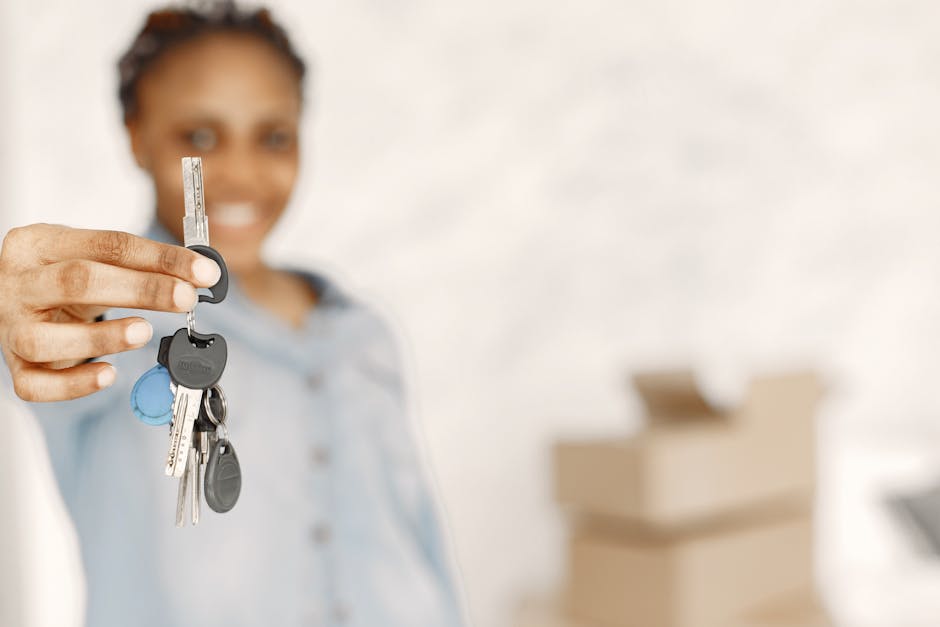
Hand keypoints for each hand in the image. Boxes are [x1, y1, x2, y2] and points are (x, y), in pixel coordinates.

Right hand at [0, 224, 221, 400]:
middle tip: (185, 298)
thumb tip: (200, 275)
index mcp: (39, 244)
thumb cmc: (64, 278)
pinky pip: (36, 385)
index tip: (203, 272)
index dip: (161, 258)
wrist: (17, 300)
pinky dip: (75, 384)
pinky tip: (108, 375)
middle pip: (78, 282)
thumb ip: (142, 264)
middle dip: (141, 290)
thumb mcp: (95, 258)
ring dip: (103, 337)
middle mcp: (18, 283)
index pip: (107, 244)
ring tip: (144, 333)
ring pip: (45, 338)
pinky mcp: (14, 366)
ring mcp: (10, 327)